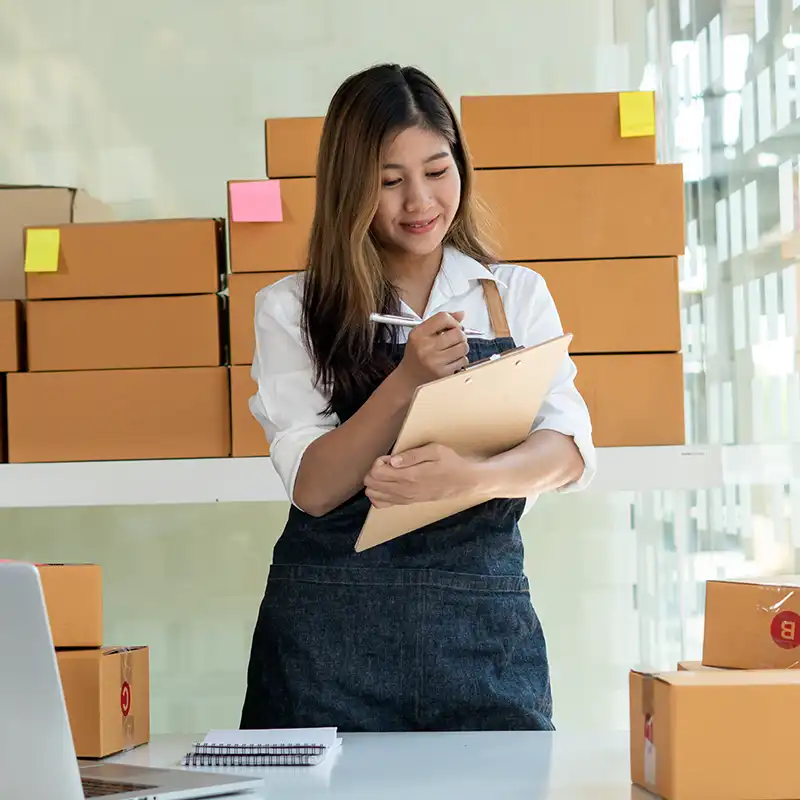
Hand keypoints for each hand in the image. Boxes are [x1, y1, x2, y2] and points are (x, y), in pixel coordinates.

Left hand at [363, 444, 483, 507]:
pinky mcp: (407, 502)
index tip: (390, 457)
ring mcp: (404, 499)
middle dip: (374, 470)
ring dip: (375, 482)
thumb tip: (392, 460)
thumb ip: (412, 455)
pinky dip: (379, 493)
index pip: (376, 472)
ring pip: (373, 495)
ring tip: (389, 473)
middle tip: (388, 463)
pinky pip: (382, 504)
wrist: (464, 482)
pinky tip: (388, 484)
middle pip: (371, 484)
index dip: (378, 461)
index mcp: (409, 476)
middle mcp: (404, 490)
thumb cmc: (450, 463)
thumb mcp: (435, 450)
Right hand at [393, 312, 468, 391]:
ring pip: (463, 347)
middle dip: (459, 335)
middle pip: (457, 333)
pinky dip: (460, 359)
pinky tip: (451, 360)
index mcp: (419, 334)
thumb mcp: (422, 333)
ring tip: (452, 349)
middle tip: (454, 338)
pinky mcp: (443, 373)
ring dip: (461, 347)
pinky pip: (463, 361)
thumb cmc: (416, 353)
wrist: (409, 376)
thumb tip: (461, 314)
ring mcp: (435, 362)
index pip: (443, 318)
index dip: (453, 321)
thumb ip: (440, 322)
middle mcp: (426, 348)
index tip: (453, 326)